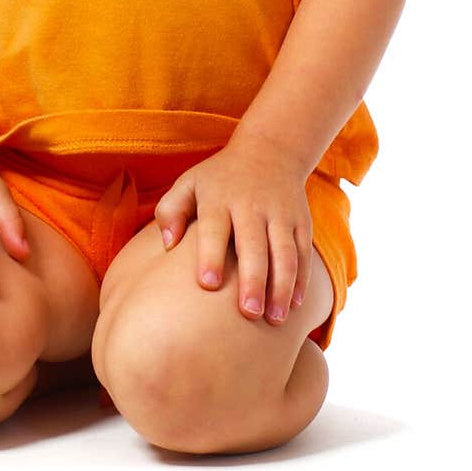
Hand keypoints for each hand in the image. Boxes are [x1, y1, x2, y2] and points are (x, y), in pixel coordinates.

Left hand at [153, 134, 311, 325]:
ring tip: (274, 319)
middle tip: (249, 313)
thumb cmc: (219, 178)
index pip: (214, 227)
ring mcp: (280, 213)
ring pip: (284, 252)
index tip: (208, 284)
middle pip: (253, 244)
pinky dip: (302, 279)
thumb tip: (167, 245)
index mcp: (218, 198)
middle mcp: (251, 205)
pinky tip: (295, 306)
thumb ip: (170, 210)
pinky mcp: (301, 221)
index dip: (211, 255)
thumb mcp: (189, 183)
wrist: (269, 150)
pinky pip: (304, 252)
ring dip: (281, 286)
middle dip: (253, 279)